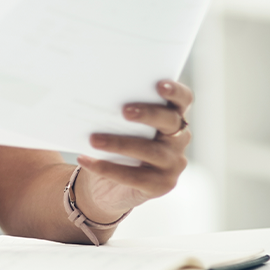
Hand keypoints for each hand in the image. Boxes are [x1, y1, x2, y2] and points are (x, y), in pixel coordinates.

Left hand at [74, 79, 192, 222]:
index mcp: (172, 117)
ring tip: (94, 139)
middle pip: (170, 121)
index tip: (159, 85)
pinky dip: (107, 168)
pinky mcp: (161, 185)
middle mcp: (179, 139)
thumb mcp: (117, 126)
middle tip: (124, 111)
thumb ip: (117, 112)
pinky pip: (134, 176)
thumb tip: (94, 95)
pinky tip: (86, 159)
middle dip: (148, 114)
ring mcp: (173, 163)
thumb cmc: (115, 144)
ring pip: (150, 151)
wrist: (107, 185)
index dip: (175, 91)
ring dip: (120, 143)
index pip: (183, 99)